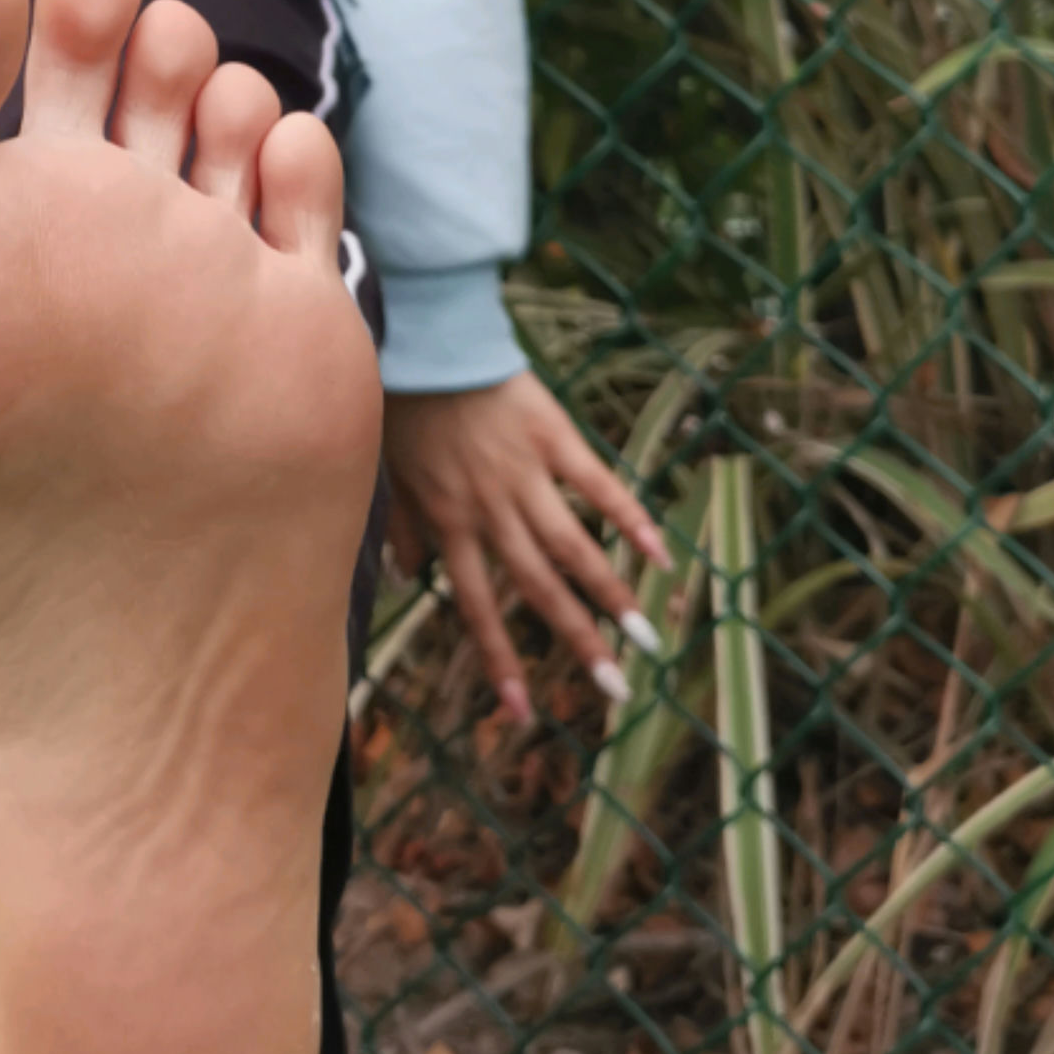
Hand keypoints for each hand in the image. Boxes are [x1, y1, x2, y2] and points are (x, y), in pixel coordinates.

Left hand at [378, 368, 669, 727]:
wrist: (430, 340)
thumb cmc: (407, 407)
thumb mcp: (393, 474)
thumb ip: (404, 528)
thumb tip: (408, 579)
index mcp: (450, 523)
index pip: (478, 607)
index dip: (501, 660)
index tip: (524, 713)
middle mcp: (490, 509)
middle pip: (538, 588)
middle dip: (578, 643)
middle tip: (617, 689)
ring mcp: (525, 475)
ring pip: (573, 547)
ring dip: (612, 595)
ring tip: (648, 637)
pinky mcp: (555, 437)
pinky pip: (596, 484)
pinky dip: (629, 517)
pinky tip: (660, 551)